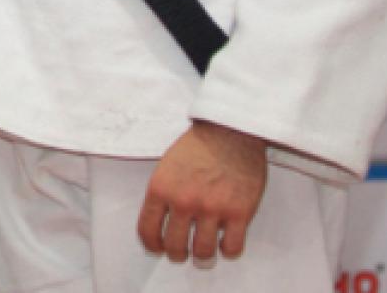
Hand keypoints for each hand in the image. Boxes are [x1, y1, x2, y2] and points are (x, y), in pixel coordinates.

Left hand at [137, 120, 267, 265]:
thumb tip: (160, 220)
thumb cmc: (199, 145)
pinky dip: (228, 250)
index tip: (158, 248)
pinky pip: (232, 248)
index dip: (152, 245)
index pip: (147, 230)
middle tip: (182, 252)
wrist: (231, 130)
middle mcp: (184, 201)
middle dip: (177, 254)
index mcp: (161, 188)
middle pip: (174, 246)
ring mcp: (212, 208)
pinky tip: (226, 242)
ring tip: (203, 252)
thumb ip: (163, 193)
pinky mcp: (239, 212)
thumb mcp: (167, 164)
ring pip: (203, 252)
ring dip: (202, 256)